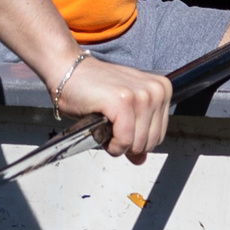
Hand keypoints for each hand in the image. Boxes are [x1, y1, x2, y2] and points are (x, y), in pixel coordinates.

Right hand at [51, 56, 173, 160]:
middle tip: (111, 129)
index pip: (159, 134)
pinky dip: (112, 145)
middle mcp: (156, 90)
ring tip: (105, 126)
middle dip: (129, 145)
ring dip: (119, 145)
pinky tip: (102, 130)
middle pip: (151, 142)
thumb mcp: (123, 111)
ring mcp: (141, 94)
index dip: (137, 140)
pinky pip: (125, 141)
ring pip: (139, 144)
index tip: (121, 128)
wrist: (68, 71)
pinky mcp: (123, 101)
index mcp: (161, 88)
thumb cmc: (92, 88)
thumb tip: (141, 159)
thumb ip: (137, 133)